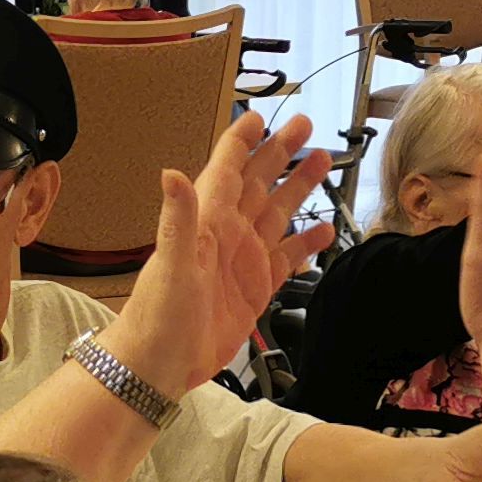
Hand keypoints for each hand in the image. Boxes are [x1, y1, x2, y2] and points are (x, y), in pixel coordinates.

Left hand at [104, 111, 333, 395]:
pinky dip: (306, 242)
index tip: (258, 117)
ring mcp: (244, 260)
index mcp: (207, 222)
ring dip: (298, 188)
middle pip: (258, 182)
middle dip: (280, 152)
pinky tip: (324, 230)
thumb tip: (171, 173)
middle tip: (304, 125)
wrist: (160, 364)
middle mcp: (227, 235)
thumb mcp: (171, 264)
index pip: (226, 169)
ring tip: (321, 162)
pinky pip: (286, 257)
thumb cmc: (157, 316)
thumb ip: (178, 218)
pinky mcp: (256, 288)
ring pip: (277, 213)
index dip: (242, 142)